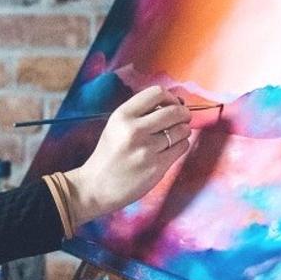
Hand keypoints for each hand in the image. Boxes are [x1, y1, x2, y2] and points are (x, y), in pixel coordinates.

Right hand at [64, 86, 191, 226]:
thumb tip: (174, 103)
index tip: (172, 104)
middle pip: (174, 111)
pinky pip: (182, 147)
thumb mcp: (115, 126)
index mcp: (122, 115)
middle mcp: (134, 129)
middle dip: (183, 113)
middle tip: (182, 119)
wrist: (96, 186)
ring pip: (181, 130)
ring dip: (183, 131)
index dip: (170, 97)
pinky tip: (170, 149)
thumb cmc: (109, 155)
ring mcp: (146, 149)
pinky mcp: (157, 166)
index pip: (157, 93)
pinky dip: (181, 145)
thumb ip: (139, 113)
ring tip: (174, 136)